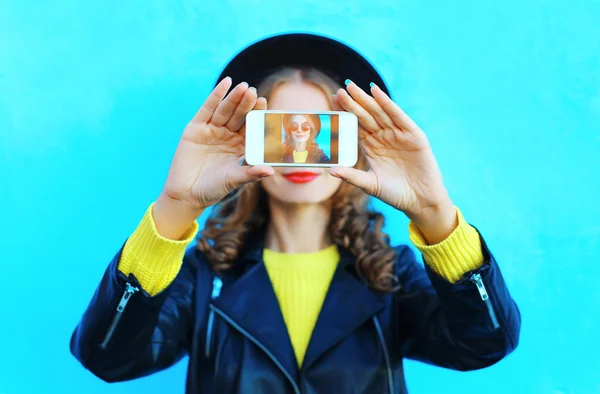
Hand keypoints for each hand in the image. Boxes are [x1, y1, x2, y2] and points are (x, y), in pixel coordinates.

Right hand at [154, 78, 273, 237]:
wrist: (186, 194)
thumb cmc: (213, 189)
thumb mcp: (234, 180)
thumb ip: (251, 173)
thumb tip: (271, 171)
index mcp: (241, 146)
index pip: (252, 127)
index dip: (257, 115)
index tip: (264, 103)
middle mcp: (228, 136)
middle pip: (240, 116)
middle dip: (247, 104)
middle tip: (253, 92)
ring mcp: (213, 130)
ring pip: (226, 110)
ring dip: (234, 98)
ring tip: (243, 87)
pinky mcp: (196, 127)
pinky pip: (208, 109)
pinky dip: (216, 96)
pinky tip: (225, 84)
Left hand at [329, 81, 456, 243]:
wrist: (420, 201)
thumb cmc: (394, 194)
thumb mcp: (370, 184)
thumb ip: (351, 176)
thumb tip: (330, 170)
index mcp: (371, 146)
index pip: (355, 125)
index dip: (345, 113)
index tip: (332, 100)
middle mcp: (383, 137)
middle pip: (365, 116)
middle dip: (353, 102)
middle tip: (340, 90)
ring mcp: (398, 134)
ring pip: (379, 112)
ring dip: (366, 99)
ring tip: (352, 87)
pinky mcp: (413, 135)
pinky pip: (398, 116)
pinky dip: (387, 103)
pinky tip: (376, 92)